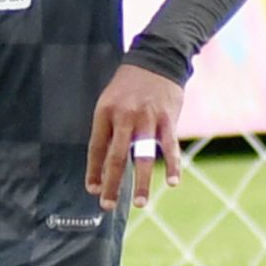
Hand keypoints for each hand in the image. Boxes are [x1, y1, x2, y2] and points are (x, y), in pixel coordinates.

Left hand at [86, 64, 185, 210]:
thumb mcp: (110, 101)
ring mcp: (147, 119)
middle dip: (111, 184)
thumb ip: (109, 130)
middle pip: (116, 157)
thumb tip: (104, 165)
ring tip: (139, 203)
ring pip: (142, 156)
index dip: (94, 171)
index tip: (93, 190)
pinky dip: (172, 166)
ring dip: (141, 182)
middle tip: (107, 205)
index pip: (97, 148)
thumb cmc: (130, 86)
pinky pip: (170, 147)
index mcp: (105, 113)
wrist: (157, 60)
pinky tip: (171, 183)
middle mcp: (125, 117)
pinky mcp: (168, 119)